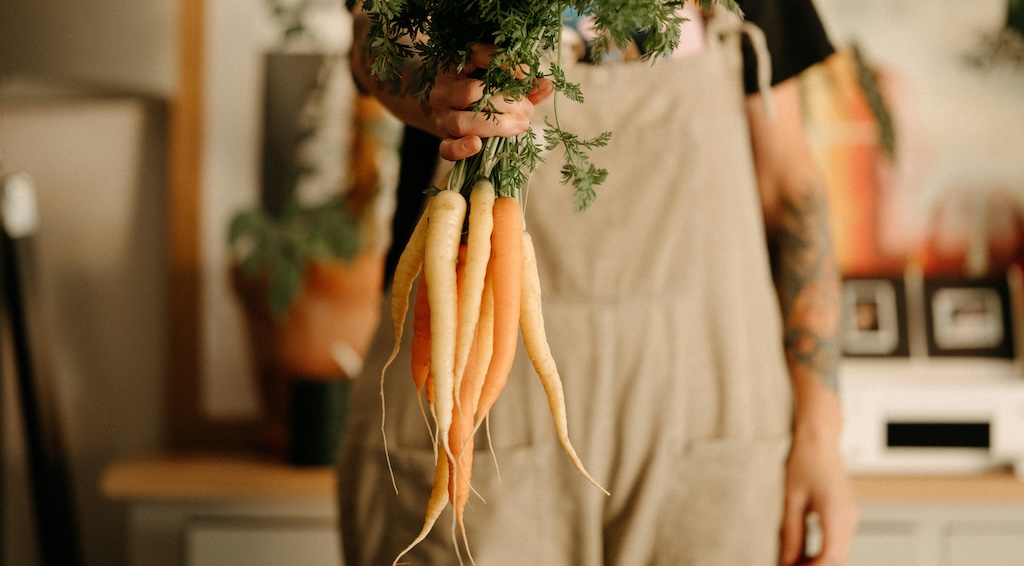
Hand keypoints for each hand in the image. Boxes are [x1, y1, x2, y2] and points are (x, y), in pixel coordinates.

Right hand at [428, 45, 553, 160]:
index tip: (528, 74)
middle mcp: (444, 89)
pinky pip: (446, 148)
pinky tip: (478, 145)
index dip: (505, 64)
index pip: (478, 55)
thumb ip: (522, 84)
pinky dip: (461, 149)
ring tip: (521, 125)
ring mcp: (441, 116)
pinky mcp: (443, 139)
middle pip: (470, 93)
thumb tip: (548, 86)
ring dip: (495, 126)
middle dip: (505, 102)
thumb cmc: (480, 90)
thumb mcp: (499, 80)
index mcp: (457, 65)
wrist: (450, 109)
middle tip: (527, 109)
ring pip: (462, 123)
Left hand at [779, 430, 859, 564]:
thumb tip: (787, 559)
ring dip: (820, 562)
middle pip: (838, 560)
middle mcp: (849, 517)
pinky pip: (839, 541)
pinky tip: (805, 553)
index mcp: (836, 514)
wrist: (820, 439)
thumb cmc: (806, 461)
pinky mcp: (847, 514)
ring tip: (795, 563)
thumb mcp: (792, 499)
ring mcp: (851, 516)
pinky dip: (824, 552)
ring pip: (840, 553)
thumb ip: (791, 532)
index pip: (830, 558)